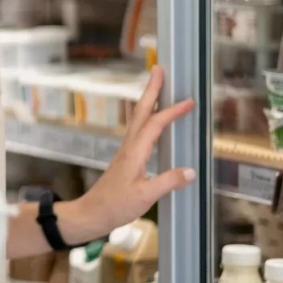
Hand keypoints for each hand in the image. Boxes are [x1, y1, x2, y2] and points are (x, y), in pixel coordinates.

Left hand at [71, 66, 196, 240]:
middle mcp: (129, 147)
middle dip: (151, 90)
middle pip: (142, 112)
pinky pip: (138, 130)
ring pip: (139, 119)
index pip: (155, 125)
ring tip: (158, 86)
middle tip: (158, 69)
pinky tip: (150, 120)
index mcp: (134, 152)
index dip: (172, 111)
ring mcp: (126, 151)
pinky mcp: (126, 158)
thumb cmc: (115, 206)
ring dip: (149, 101)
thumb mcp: (145, 197)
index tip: (188, 101)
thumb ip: (168, 182)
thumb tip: (190, 171)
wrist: (92, 213)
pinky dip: (147, 118)